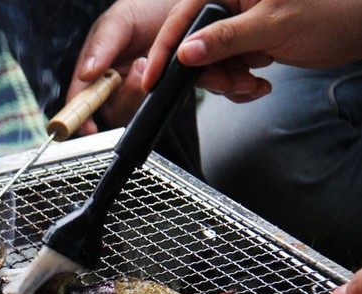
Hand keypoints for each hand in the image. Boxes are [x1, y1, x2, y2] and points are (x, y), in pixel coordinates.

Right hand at [68, 0, 178, 135]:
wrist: (184, 8)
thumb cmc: (145, 7)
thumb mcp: (119, 20)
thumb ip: (101, 46)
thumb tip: (86, 74)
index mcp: (93, 67)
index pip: (79, 98)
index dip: (79, 116)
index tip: (88, 127)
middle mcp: (111, 82)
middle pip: (107, 110)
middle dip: (122, 98)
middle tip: (137, 70)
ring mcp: (134, 89)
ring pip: (131, 110)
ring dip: (140, 91)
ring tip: (148, 60)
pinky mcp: (157, 91)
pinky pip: (153, 104)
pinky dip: (158, 91)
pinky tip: (162, 68)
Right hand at [144, 0, 361, 102]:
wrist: (360, 27)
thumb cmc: (332, 10)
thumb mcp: (273, 25)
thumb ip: (225, 38)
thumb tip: (187, 52)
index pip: (182, 17)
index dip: (166, 48)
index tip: (153, 76)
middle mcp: (229, 3)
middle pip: (192, 44)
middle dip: (207, 72)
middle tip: (229, 83)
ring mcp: (237, 25)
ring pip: (208, 62)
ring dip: (226, 81)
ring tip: (252, 82)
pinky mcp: (245, 44)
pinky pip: (226, 69)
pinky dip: (238, 83)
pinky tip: (258, 82)